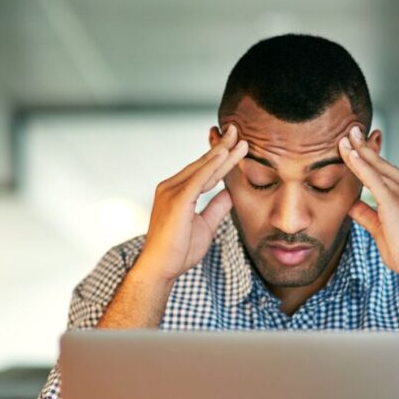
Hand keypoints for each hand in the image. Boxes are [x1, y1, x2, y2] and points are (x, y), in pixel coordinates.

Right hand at [134, 125, 247, 282]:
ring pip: (202, 168)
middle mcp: (171, 187)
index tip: (236, 145)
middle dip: (222, 147)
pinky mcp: (176, 200)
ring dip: (221, 152)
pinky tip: (224, 154)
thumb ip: (216, 208)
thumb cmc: (179, 251)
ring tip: (237, 137)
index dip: (221, 158)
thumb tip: (229, 193)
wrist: (160, 268)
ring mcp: (171, 191)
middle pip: (203, 164)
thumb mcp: (206, 226)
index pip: (204, 171)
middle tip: (237, 130)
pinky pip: (198, 179)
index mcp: (178, 192)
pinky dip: (211, 166)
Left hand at [338, 126, 398, 284]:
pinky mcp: (396, 203)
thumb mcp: (382, 230)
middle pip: (383, 163)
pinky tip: (351, 155)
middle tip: (351, 130)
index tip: (359, 143)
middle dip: (365, 146)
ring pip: (378, 168)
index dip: (372, 156)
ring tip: (346, 137)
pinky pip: (374, 180)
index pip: (387, 170)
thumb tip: (351, 204)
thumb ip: (367, 214)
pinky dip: (361, 166)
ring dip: (360, 152)